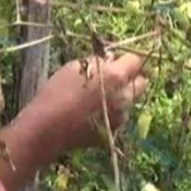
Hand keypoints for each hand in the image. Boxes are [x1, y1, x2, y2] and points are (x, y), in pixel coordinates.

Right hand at [0, 53, 149, 190]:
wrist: (48, 128)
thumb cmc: (57, 92)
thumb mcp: (75, 67)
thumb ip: (98, 62)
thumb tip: (111, 61)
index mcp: (116, 76)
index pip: (136, 61)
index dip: (129, 59)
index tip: (121, 59)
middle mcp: (125, 97)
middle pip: (142, 83)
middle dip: (133, 78)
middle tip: (117, 77)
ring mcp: (121, 116)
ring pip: (130, 101)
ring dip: (122, 96)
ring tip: (99, 98)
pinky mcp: (113, 131)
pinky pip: (119, 116)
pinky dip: (112, 112)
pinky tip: (93, 113)